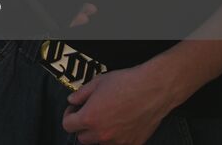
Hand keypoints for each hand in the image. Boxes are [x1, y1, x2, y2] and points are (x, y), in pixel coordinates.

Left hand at [62, 63, 179, 144]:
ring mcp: (118, 141)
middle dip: (82, 126)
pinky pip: (117, 144)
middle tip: (90, 114)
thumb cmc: (128, 83)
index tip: (74, 110)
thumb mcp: (97, 82)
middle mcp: (102, 133)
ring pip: (99, 143)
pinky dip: (115, 137)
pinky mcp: (132, 143)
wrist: (153, 89)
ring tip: (107, 118)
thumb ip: (80, 94)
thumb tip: (72, 100)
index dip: (69, 115)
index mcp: (90, 118)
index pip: (67, 126)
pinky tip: (120, 123)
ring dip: (98, 133)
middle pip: (82, 138)